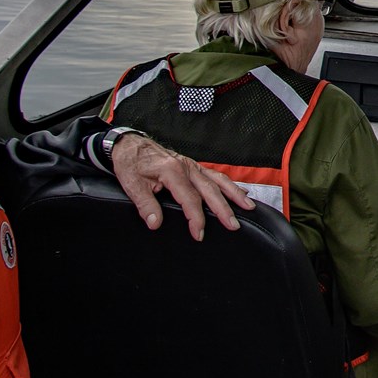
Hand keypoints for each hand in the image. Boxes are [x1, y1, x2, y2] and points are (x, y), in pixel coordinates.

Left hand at [110, 133, 254, 240]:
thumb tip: (155, 223)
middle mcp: (186, 167)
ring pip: (218, 180)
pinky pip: (215, 175)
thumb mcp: (132, 185)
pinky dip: (229, 184)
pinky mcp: (192, 165)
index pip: (189, 199)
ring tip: (248, 206)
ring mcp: (192, 165)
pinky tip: (240, 191)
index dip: (195, 218)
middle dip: (223, 209)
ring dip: (234, 194)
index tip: (198, 233)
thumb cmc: (131, 162)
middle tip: (233, 225)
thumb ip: (145, 205)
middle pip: (210, 190)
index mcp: (172, 171)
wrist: (130, 144)